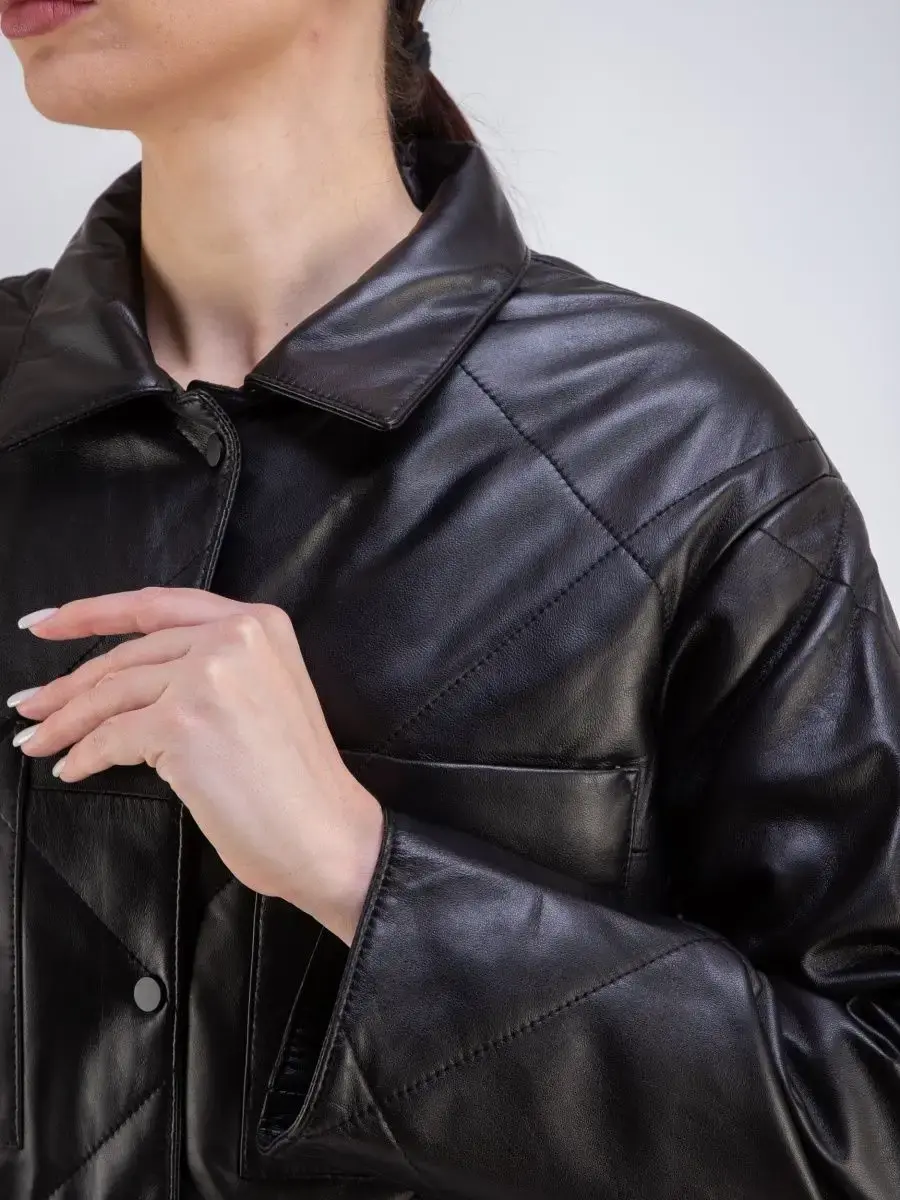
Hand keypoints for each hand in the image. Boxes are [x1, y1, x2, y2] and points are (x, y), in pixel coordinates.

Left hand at [9, 587, 384, 945]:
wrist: (324, 832)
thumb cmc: (294, 779)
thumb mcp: (265, 692)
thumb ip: (211, 664)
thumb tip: (122, 677)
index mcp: (258, 621)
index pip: (158, 604)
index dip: (94, 611)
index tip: (47, 622)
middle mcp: (234, 637)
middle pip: (127, 655)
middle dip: (69, 684)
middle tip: (31, 706)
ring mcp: (208, 677)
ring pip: (111, 694)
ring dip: (65, 721)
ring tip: (37, 740)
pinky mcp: (183, 724)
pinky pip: (111, 737)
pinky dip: (82, 755)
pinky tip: (72, 768)